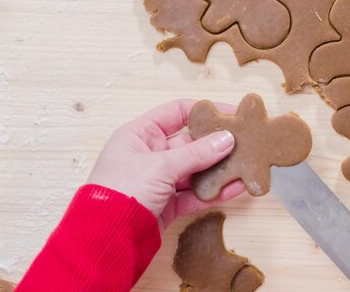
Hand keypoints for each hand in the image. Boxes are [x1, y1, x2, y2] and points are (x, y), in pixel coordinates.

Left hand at [87, 99, 244, 231]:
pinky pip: (195, 194)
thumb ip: (196, 153)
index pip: (177, 112)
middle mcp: (149, 154)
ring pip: (196, 170)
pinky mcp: (167, 204)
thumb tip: (226, 139)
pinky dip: (214, 191)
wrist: (105, 239)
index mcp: (139, 134)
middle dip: (217, 143)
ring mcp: (159, 180)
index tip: (231, 114)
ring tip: (245, 165)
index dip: (205, 111)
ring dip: (219, 169)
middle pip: (191, 142)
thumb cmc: (120, 192)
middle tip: (245, 142)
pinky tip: (235, 187)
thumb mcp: (160, 166)